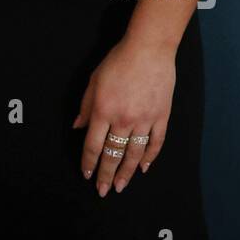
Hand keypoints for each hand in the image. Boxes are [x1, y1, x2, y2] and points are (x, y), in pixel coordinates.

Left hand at [73, 36, 174, 195]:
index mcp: (103, 110)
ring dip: (126, 172)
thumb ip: (86, 106)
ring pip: (134, 154)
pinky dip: (149, 157)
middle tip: (103, 190)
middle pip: (113, 154)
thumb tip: (77, 127)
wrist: (149, 49)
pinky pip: (155, 143)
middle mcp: (123, 119)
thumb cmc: (118, 61)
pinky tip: (143, 168)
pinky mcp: (161, 117)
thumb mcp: (94, 80)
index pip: (93, 145)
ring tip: (121, 186)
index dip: (89, 163)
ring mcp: (144, 120)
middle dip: (106, 175)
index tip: (87, 175)